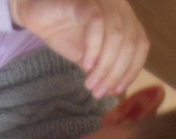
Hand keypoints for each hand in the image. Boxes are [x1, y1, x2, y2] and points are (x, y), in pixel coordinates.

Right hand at [9, 0, 147, 97]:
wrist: (35, 13)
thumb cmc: (63, 32)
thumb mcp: (88, 55)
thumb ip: (102, 67)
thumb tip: (113, 90)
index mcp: (125, 18)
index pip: (140, 44)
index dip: (131, 69)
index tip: (116, 90)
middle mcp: (119, 6)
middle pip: (130, 42)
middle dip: (115, 72)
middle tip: (99, 91)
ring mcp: (103, 1)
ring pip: (116, 35)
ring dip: (105, 65)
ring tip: (90, 84)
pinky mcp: (84, 0)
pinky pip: (96, 22)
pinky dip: (94, 47)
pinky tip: (84, 64)